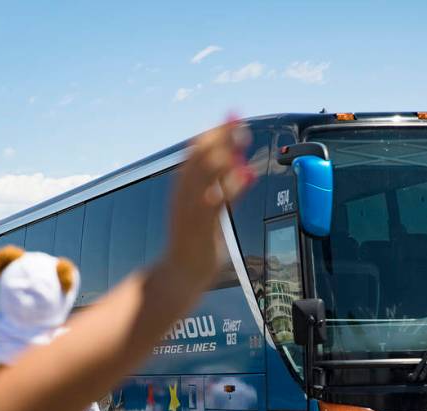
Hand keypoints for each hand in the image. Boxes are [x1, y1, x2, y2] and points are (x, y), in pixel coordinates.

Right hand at [165, 118, 252, 285]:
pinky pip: (216, 200)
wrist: (180, 274)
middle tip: (239, 119)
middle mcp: (183, 194)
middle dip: (220, 135)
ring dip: (225, 151)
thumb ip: (222, 188)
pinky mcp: (201, 226)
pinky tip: (247, 173)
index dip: (214, 133)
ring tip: (243, 136)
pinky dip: (231, 184)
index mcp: (182, 188)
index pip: (196, 152)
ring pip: (205, 172)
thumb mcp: (208, 209)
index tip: (232, 119)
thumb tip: (240, 165)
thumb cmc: (195, 242)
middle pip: (200, 155)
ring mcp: (190, 208)